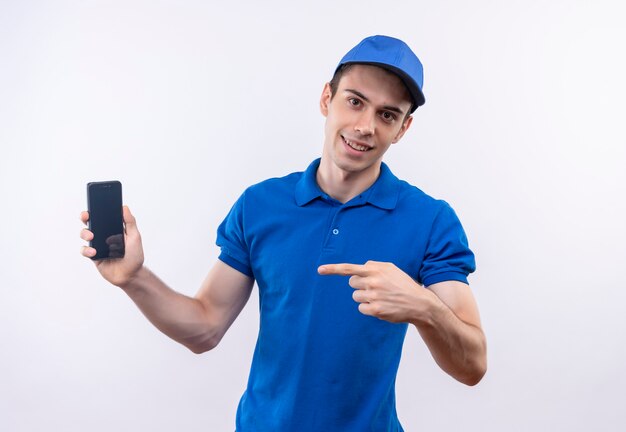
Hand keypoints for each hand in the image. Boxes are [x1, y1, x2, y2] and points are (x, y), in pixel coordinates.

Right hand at [80, 205, 144, 287]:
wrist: (131, 275)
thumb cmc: (134, 255)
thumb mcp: (135, 237)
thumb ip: (130, 222)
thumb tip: (124, 207)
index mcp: (113, 228)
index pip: (103, 216)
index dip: (96, 210)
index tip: (93, 205)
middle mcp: (104, 235)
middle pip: (90, 223)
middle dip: (85, 218)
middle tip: (86, 217)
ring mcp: (98, 245)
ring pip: (85, 235)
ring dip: (85, 233)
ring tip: (91, 237)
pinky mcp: (93, 256)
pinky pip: (85, 251)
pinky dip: (87, 250)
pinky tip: (94, 251)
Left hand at [318, 260, 437, 323]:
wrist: (419, 303)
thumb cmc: (404, 285)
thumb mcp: (391, 269)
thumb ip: (374, 266)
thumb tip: (359, 269)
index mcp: (376, 269)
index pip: (350, 268)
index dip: (333, 269)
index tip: (320, 270)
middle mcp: (373, 281)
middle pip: (351, 284)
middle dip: (360, 286)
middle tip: (375, 288)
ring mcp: (373, 296)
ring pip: (356, 297)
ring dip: (365, 298)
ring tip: (381, 297)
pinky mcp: (375, 310)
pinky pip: (361, 308)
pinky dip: (368, 308)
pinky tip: (381, 306)